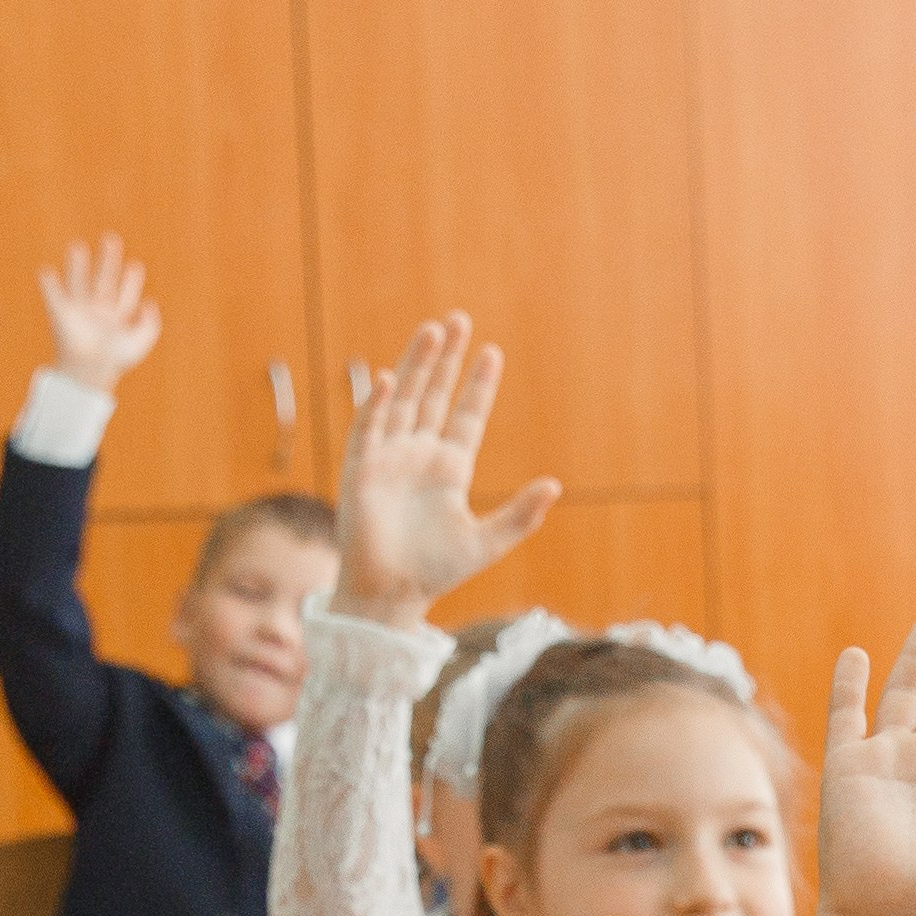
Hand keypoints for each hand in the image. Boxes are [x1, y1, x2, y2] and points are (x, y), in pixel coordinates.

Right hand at [37, 235, 162, 394]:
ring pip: (79, 283)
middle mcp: (98, 312)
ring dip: (77, 266)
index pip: (125, 294)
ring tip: (77, 247)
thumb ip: (151, 324)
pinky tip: (45, 271)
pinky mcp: (61, 316)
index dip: (131, 281)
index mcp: (117, 318)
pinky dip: (48, 285)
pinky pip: (53, 297)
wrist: (89, 374)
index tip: (135, 267)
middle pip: (104, 280)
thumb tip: (148, 303)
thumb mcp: (141, 342)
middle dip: (108, 261)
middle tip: (111, 238)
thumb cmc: (115, 363)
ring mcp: (79, 312)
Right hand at [335, 313, 559, 626]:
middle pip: (434, 395)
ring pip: (404, 400)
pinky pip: (368, 429)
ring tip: (433, 331)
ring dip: (417, 366)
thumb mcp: (488, 542)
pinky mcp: (361, 471)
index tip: (492, 353)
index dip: (478, 386)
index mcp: (449, 469)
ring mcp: (389, 459)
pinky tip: (391, 379)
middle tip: (458, 320)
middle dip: (446, 359)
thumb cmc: (435, 572)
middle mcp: (418, 456)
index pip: (466, 416)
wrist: (390, 595)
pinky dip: (377, 404)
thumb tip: (554, 486)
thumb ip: (521, 515)